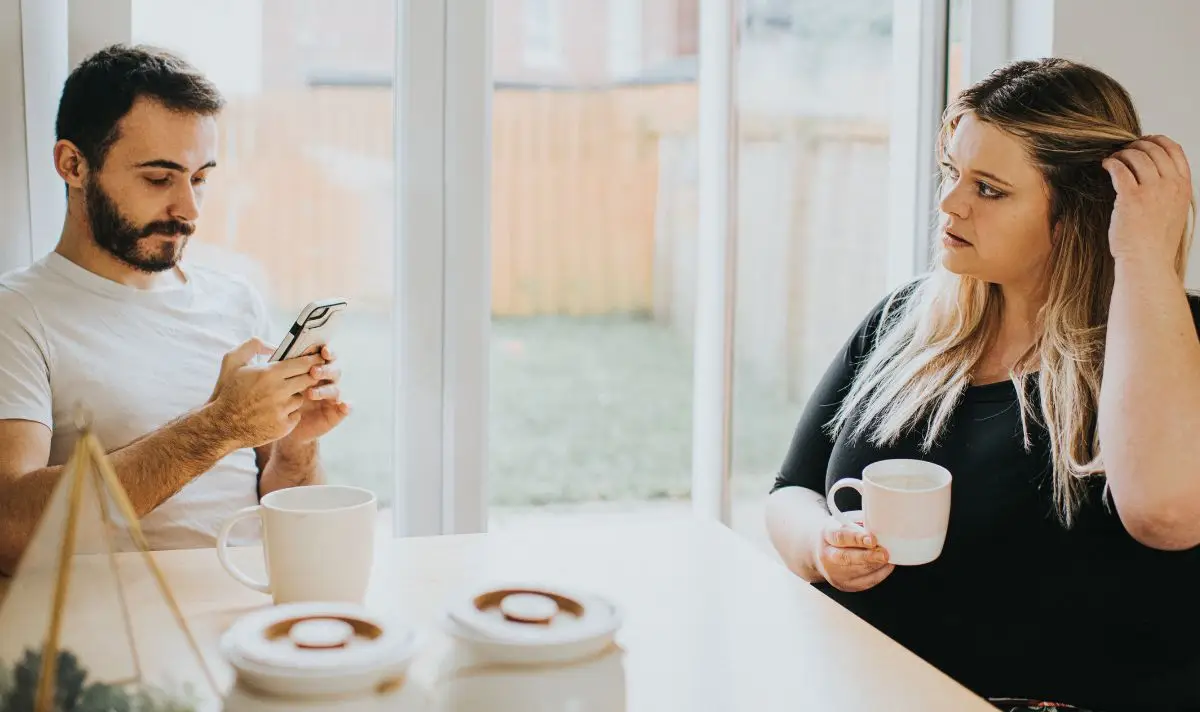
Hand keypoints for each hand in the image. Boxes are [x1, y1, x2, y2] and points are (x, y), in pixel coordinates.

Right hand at [208, 339, 324, 448]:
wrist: (221, 425)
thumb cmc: (228, 391)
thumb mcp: (232, 361)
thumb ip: (253, 345)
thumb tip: (274, 345)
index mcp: (268, 373)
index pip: (303, 363)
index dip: (313, 360)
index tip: (319, 358)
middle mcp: (278, 391)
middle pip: (308, 379)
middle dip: (309, 376)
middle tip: (308, 375)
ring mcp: (281, 410)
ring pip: (301, 397)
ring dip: (294, 396)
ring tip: (278, 397)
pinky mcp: (283, 426)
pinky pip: (296, 415)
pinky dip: (289, 413)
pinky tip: (275, 412)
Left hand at [279, 345, 350, 445]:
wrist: (277, 425)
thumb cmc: (275, 399)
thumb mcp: (274, 381)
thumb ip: (278, 365)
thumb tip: (272, 348)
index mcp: (314, 369)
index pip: (324, 356)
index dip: (326, 352)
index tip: (321, 350)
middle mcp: (325, 382)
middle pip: (334, 370)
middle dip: (325, 369)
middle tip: (313, 372)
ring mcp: (330, 398)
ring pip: (336, 389)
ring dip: (326, 389)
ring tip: (311, 394)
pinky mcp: (334, 414)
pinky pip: (344, 410)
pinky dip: (346, 407)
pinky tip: (344, 405)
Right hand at [812, 518, 893, 592]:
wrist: (822, 553)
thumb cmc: (839, 535)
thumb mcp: (845, 523)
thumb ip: (859, 524)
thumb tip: (880, 527)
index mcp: (826, 535)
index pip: (840, 537)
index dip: (857, 539)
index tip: (872, 539)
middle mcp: (827, 556)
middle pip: (846, 558)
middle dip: (868, 557)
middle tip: (884, 554)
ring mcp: (834, 573)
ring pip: (858, 571)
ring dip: (876, 565)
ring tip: (888, 557)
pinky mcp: (844, 585)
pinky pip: (865, 582)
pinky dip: (879, 574)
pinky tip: (886, 566)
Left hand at [1102, 135, 1192, 268]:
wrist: (1147, 261)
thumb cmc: (1155, 242)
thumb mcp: (1174, 212)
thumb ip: (1170, 192)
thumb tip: (1156, 176)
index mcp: (1183, 187)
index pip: (1175, 151)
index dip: (1158, 141)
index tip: (1145, 141)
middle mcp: (1171, 185)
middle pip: (1154, 150)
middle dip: (1137, 145)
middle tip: (1124, 150)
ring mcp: (1152, 191)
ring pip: (1136, 156)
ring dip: (1123, 153)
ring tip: (1114, 158)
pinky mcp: (1130, 198)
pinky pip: (1120, 169)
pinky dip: (1111, 163)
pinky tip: (1106, 165)